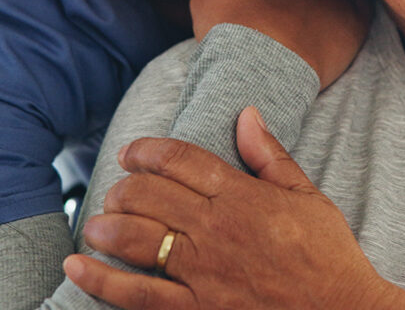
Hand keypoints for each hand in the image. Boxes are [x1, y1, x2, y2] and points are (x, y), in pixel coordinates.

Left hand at [64, 109, 404, 308]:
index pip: (182, 160)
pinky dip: (101, 281)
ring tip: (95, 219)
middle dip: (125, 186)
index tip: (131, 151)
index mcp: (242, 195)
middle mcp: (217, 229)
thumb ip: (270, 155)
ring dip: (107, 224)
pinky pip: (138, 295)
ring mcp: (203, 272)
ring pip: (138, 239)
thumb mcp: (307, 194)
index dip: (149, 150)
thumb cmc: (326, 253)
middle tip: (116, 187)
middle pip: (151, 195)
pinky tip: (78, 266)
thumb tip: (247, 113)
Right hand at [189, 0, 370, 88]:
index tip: (257, 23)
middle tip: (281, 35)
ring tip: (310, 36)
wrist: (258, 59)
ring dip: (319, 11)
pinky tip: (352, 13)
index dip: (262, 2)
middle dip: (290, 6)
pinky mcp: (349, 18)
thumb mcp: (203, 1)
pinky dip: (356, 5)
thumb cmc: (227, 36)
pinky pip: (359, 3)